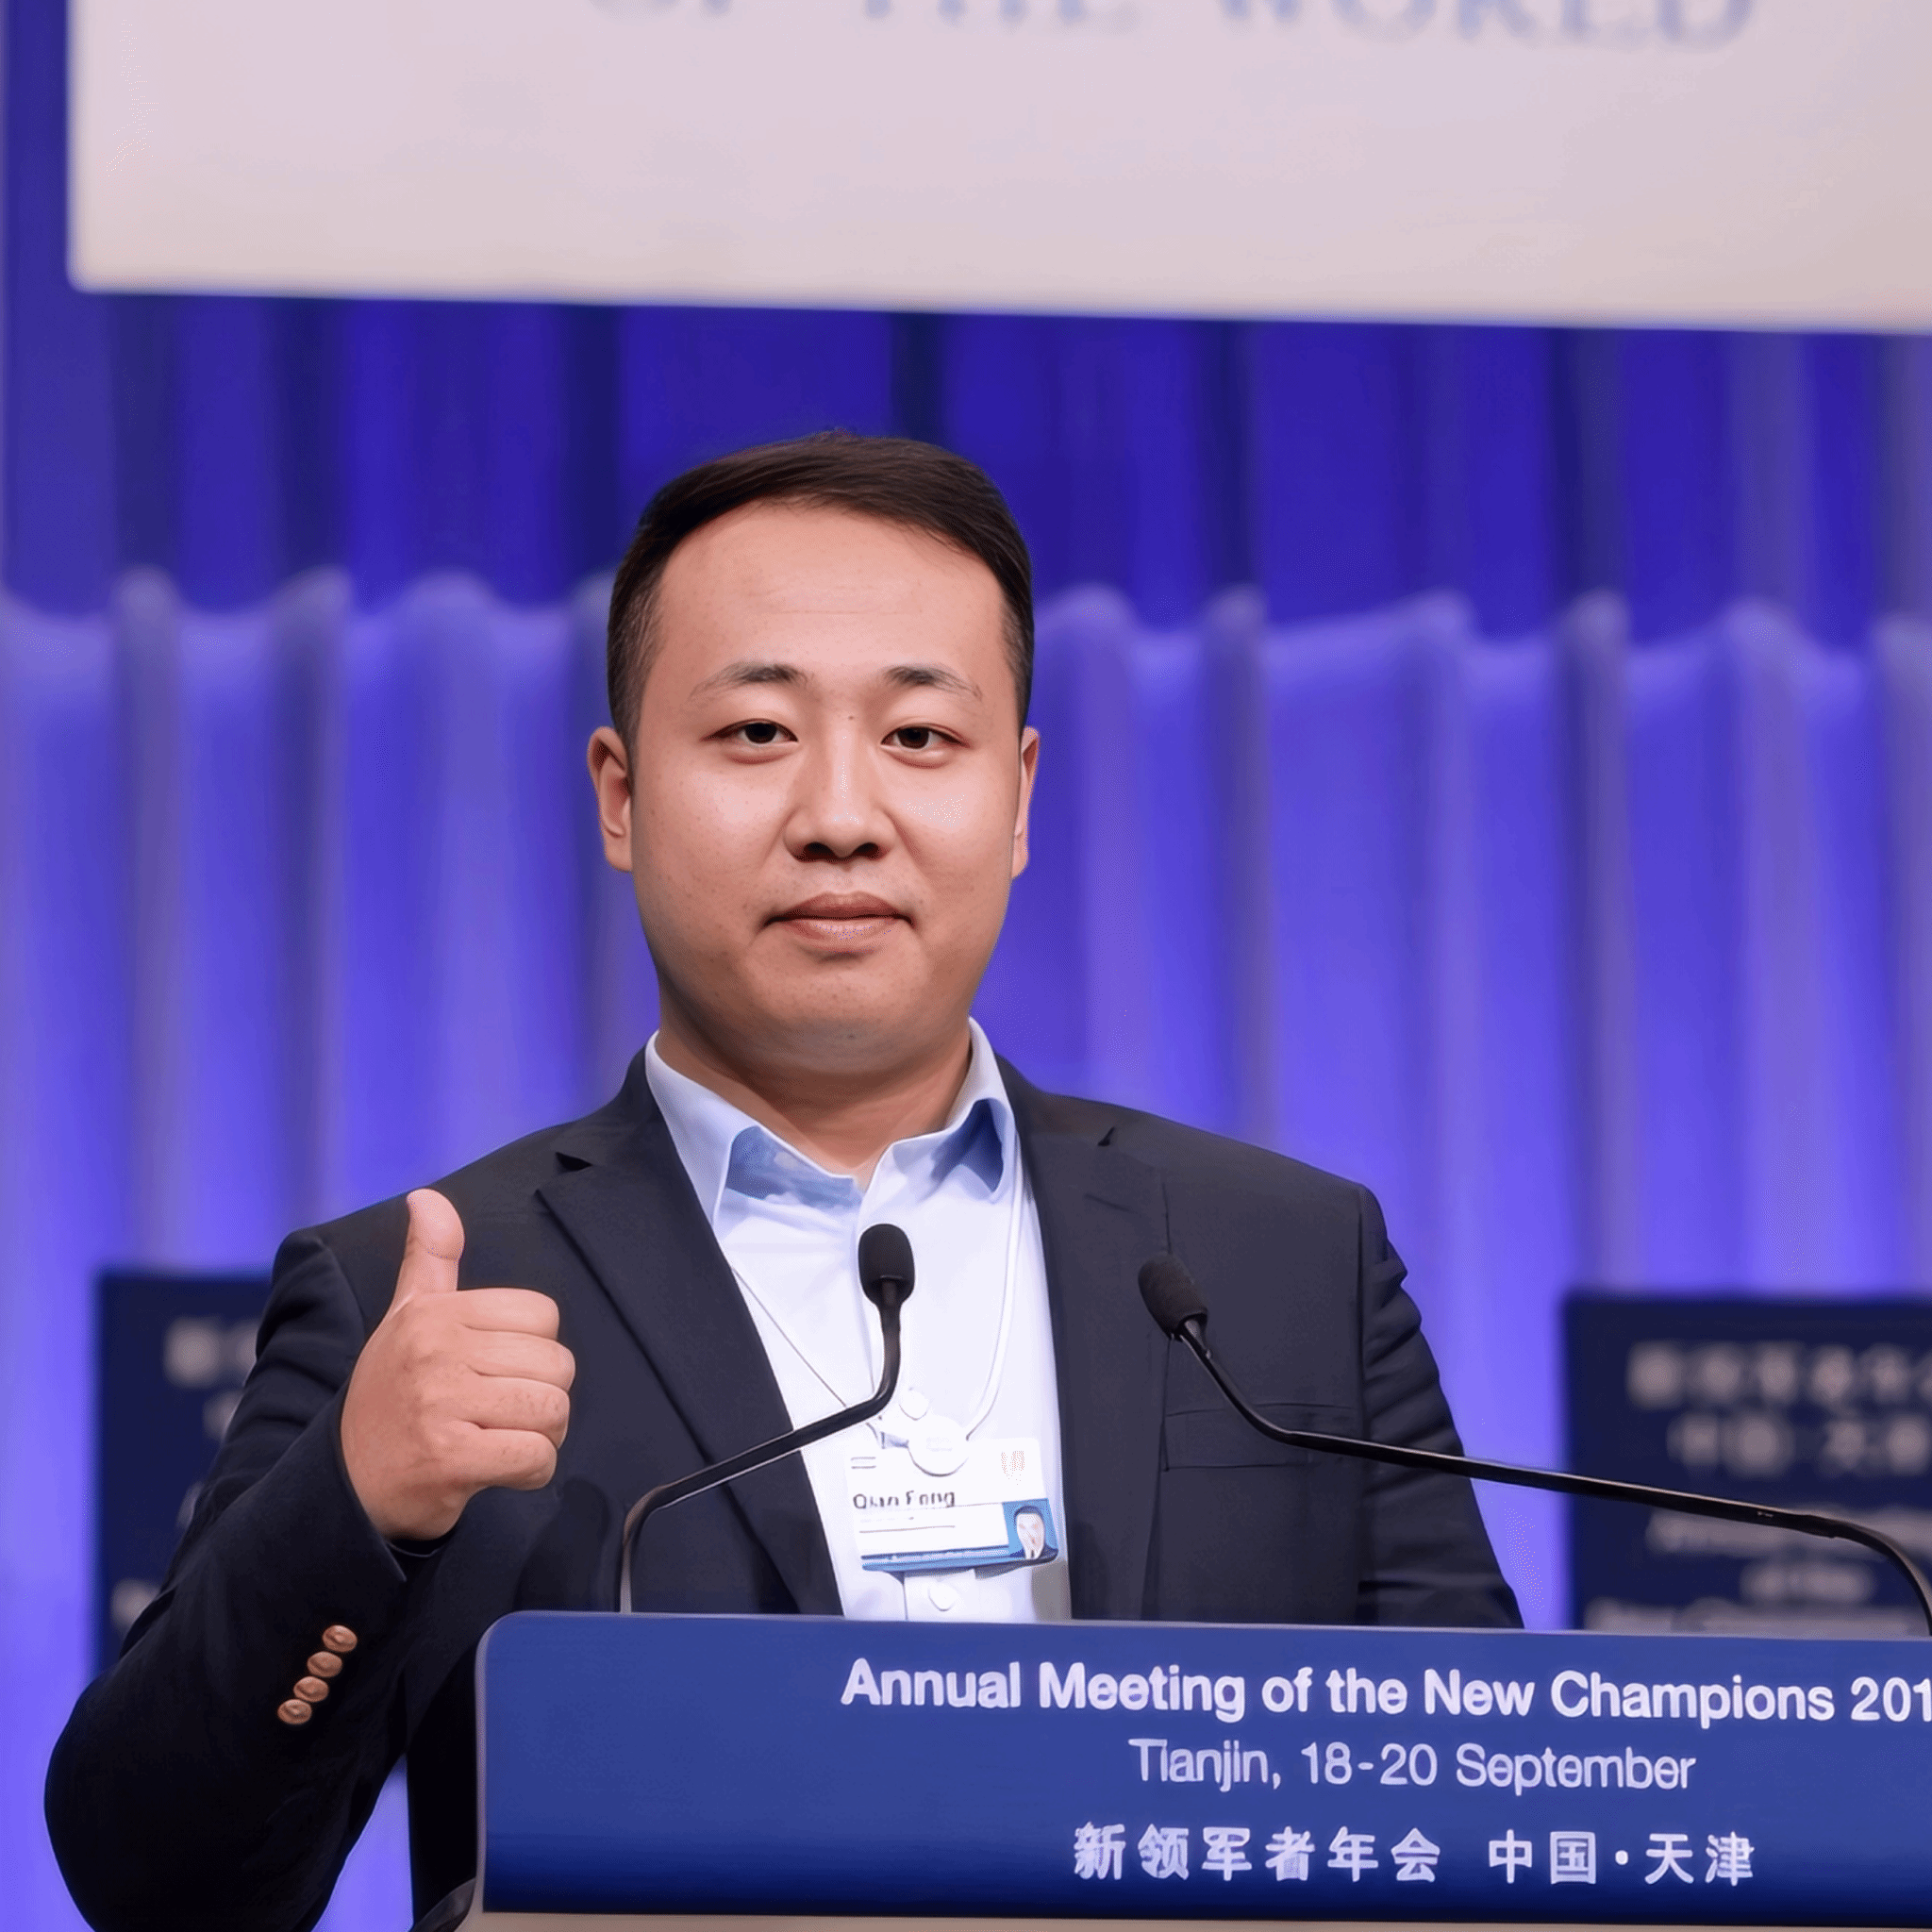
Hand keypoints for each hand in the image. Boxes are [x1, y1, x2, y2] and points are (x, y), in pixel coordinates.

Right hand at [340, 1189, 575, 1541]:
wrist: (344, 1485)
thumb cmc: (391, 1397)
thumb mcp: (405, 1318)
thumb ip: (430, 1258)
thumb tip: (426, 1197)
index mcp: (433, 1313)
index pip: (542, 1314)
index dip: (533, 1350)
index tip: (496, 1373)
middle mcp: (435, 1350)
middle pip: (556, 1364)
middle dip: (543, 1398)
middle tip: (500, 1416)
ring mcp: (440, 1404)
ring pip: (552, 1410)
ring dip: (541, 1437)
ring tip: (500, 1441)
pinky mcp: (449, 1458)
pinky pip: (536, 1457)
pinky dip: (532, 1471)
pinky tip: (498, 1472)